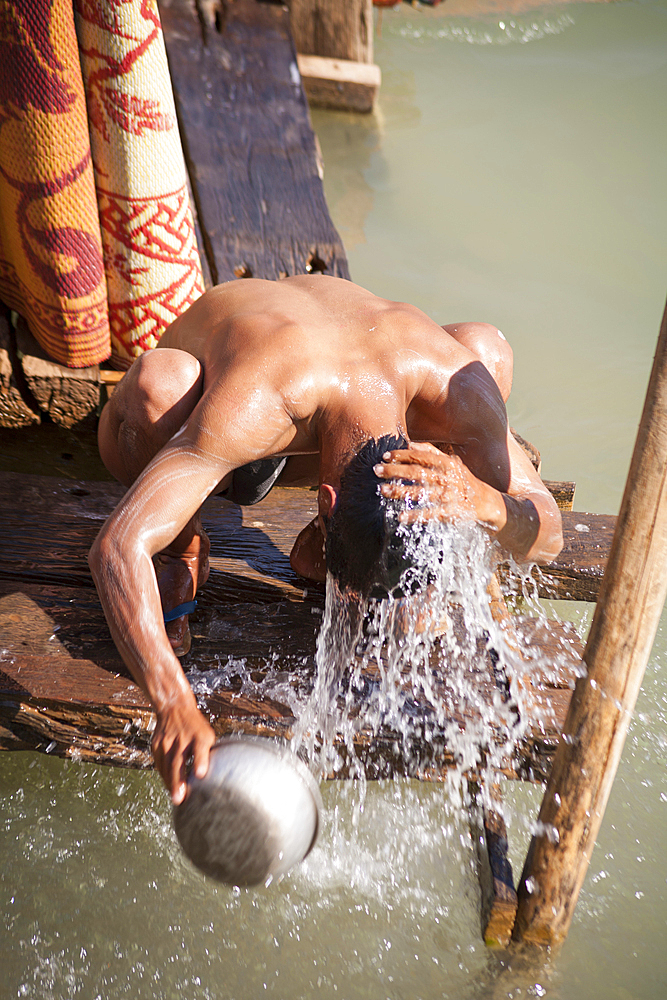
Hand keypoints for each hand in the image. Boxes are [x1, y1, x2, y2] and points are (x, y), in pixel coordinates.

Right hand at [151, 694, 215, 804]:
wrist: (174, 707)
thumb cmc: (195, 726)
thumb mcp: (207, 735)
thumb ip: (207, 753)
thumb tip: (212, 776)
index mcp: (199, 734)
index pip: (200, 747)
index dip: (201, 761)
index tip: (201, 774)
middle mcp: (181, 737)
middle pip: (178, 761)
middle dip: (178, 781)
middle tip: (179, 799)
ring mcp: (166, 741)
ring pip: (166, 765)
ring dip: (170, 783)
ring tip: (176, 798)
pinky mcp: (156, 745)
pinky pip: (160, 765)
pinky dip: (165, 776)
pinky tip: (170, 786)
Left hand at [373, 442, 501, 528]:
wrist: (487, 502)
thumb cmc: (463, 480)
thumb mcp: (451, 463)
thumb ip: (431, 453)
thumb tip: (409, 443)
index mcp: (447, 463)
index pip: (421, 456)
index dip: (402, 455)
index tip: (385, 456)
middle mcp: (447, 478)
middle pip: (417, 472)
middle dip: (395, 471)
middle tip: (376, 470)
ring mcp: (449, 496)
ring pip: (421, 493)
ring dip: (400, 491)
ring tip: (382, 491)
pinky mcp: (451, 513)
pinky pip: (430, 514)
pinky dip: (415, 516)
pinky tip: (400, 517)